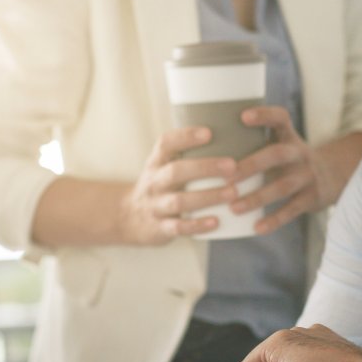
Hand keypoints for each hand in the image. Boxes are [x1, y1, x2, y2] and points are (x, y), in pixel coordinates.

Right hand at [119, 126, 239, 244]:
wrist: (129, 217)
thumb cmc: (160, 186)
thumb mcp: (163, 165)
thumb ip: (187, 153)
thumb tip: (228, 134)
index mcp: (156, 162)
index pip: (165, 143)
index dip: (186, 136)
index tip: (209, 132)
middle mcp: (154, 182)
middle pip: (176, 171)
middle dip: (205, 168)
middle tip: (232, 166)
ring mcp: (156, 206)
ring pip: (179, 201)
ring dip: (208, 196)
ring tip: (233, 192)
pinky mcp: (160, 228)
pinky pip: (178, 227)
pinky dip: (197, 225)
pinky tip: (216, 221)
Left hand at [229, 107, 343, 234]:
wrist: (332, 177)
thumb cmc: (289, 161)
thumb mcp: (280, 144)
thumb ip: (252, 143)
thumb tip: (203, 145)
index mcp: (288, 137)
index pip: (280, 118)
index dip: (264, 115)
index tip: (243, 116)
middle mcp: (299, 153)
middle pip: (277, 154)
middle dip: (251, 165)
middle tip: (226, 176)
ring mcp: (307, 176)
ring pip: (283, 186)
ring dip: (257, 197)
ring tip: (234, 207)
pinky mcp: (312, 198)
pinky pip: (292, 210)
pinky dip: (274, 220)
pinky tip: (256, 228)